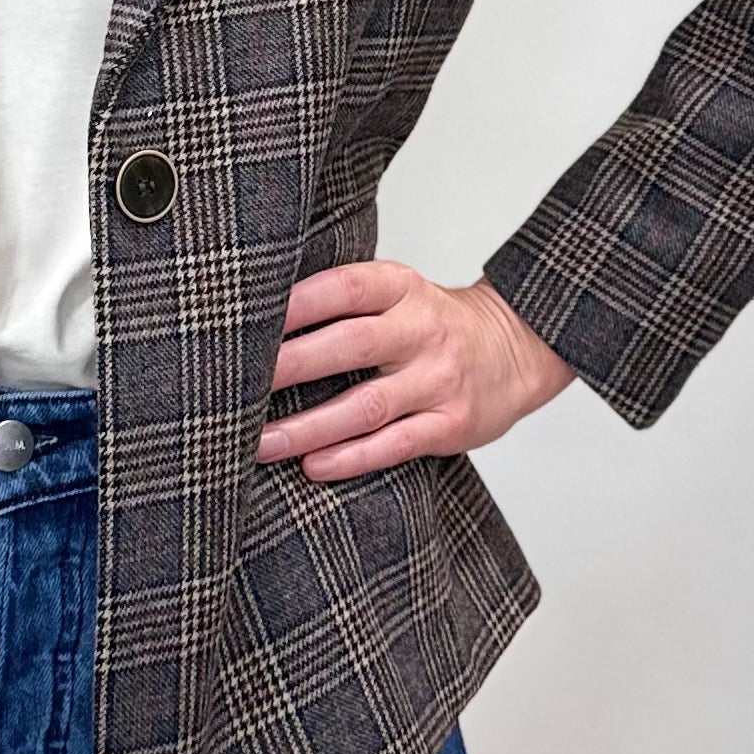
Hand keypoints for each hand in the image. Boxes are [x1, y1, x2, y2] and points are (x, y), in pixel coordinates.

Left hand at [255, 266, 574, 478]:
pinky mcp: (450, 424)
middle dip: (288, 367)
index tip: (247, 319)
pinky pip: (394, 444)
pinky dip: (351, 457)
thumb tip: (257, 317)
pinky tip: (313, 466)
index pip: (345, 288)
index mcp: (402, 287)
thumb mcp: (399, 293)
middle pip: (349, 346)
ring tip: (258, 443)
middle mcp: (421, 329)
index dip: (297, 303)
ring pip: (365, 406)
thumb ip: (344, 301)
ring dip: (307, 427)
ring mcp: (438, 379)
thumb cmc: (434, 324)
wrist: (517, 349)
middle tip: (236, 386)